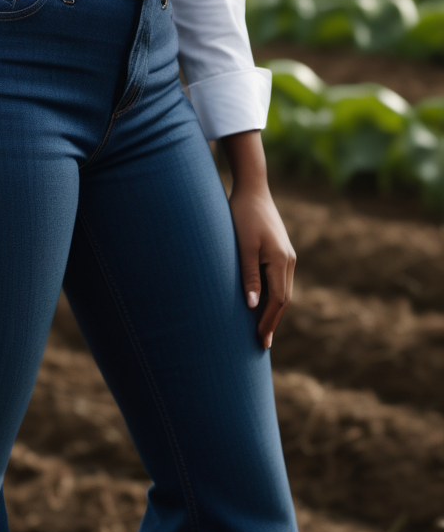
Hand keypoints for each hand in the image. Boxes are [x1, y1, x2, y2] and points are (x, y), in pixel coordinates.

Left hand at [221, 130, 295, 351]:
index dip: (268, 322)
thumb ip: (249, 276)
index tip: (259, 340)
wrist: (252, 189)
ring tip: (261, 329)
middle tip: (261, 343)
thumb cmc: (242, 215)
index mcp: (281, 261)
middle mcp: (288, 260)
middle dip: (272, 321)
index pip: (277, 301)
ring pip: (283, 290)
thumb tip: (254, 306)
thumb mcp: (243, 246)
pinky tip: (261, 302)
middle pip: (283, 299)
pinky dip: (273, 295)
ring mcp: (286, 255)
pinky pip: (279, 280)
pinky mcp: (280, 250)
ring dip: (273, 310)